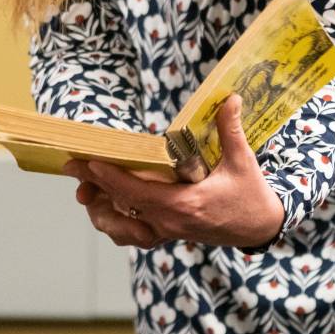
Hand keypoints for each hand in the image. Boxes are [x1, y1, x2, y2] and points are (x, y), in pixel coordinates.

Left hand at [66, 96, 286, 249]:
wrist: (261, 228)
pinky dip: (118, 223)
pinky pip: (134, 235)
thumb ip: (231, 129)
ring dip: (102, 211)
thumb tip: (230, 97)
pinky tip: (107, 208)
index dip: (110, 177)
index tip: (88, 162)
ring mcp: (168, 232)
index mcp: (185, 204)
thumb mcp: (243, 161)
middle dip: (95, 187)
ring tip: (85, 190)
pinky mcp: (169, 236)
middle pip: (122, 207)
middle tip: (73, 168)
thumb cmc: (251, 195)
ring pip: (122, 229)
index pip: (137, 192)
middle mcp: (171, 223)